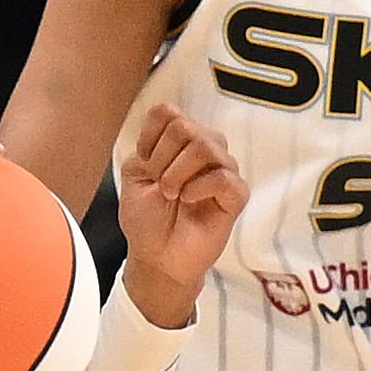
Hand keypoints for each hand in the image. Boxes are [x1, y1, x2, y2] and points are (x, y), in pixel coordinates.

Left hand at [107, 104, 247, 325]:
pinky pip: (223, 176)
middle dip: (161, 158)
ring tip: (171, 194)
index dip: (150, 137)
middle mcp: (205, 150)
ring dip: (177, 173)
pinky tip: (188, 200)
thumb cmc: (148, 220)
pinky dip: (198, 187)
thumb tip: (169, 133)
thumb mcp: (134, 175)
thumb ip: (147, 146)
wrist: (157, 258)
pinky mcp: (236, 195)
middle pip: (184, 126)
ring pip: (205, 145)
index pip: (168, 112)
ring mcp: (223, 170)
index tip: (145, 164)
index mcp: (180, 143)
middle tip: (160, 186)